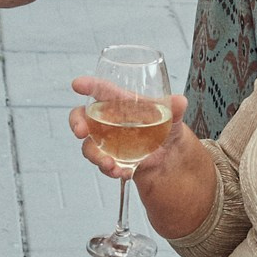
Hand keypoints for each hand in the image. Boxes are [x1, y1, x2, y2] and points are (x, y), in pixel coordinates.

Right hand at [66, 82, 191, 180]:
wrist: (168, 152)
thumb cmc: (164, 125)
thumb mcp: (172, 116)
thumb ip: (175, 108)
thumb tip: (180, 101)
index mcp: (119, 101)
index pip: (101, 90)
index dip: (88, 86)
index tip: (78, 84)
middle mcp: (107, 119)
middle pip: (82, 117)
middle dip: (77, 123)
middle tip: (80, 131)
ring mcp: (105, 140)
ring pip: (90, 146)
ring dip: (96, 155)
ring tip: (110, 164)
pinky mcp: (110, 157)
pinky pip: (103, 163)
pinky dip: (111, 169)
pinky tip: (122, 172)